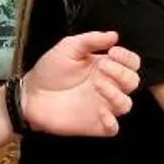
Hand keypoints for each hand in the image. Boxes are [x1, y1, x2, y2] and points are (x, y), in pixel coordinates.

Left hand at [19, 30, 140, 136]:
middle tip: (102, 67)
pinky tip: (101, 112)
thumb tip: (114, 35)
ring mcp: (103, 107)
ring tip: (98, 85)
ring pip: (126, 104)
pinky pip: (114, 128)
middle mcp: (108, 87)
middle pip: (133, 82)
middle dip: (122, 73)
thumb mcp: (68, 47)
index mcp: (106, 67)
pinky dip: (112, 122)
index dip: (128, 58)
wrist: (30, 94)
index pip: (131, 63)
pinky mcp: (94, 124)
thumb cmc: (49, 70)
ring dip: (117, 94)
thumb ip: (91, 40)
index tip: (113, 52)